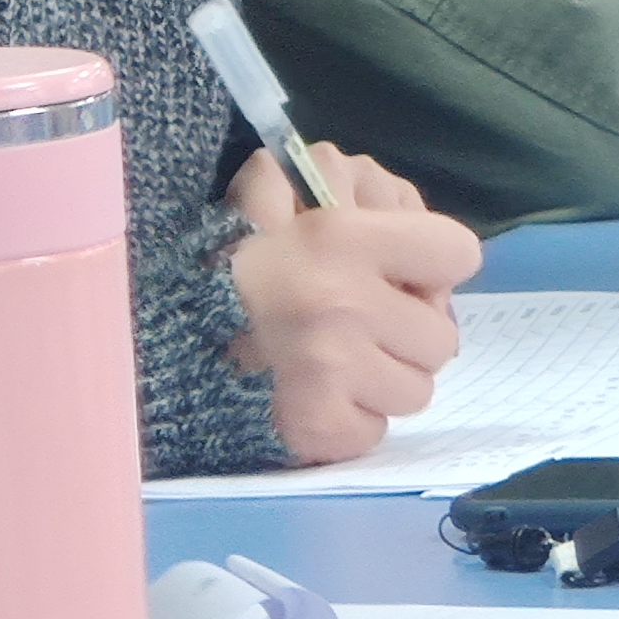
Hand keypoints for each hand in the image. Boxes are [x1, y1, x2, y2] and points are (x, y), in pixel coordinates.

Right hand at [226, 143, 481, 464]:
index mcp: (342, 238)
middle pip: (441, 337)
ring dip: (382, 380)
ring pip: (415, 391)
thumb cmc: (232, 252)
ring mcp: (331, 369)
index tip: (404, 271)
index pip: (457, 254)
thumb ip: (364, 196)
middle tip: (363, 322)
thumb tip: (425, 255)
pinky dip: (350, 421)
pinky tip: (316, 394)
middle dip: (406, 331)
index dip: (433, 262)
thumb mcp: (288, 186)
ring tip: (336, 360)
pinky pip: (373, 433)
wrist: (161, 328)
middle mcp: (343, 304)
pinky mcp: (315, 425)